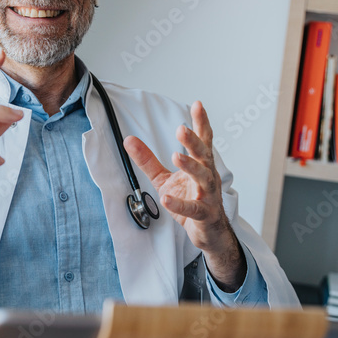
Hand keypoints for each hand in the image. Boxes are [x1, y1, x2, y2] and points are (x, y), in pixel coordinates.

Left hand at [123, 101, 245, 290]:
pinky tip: (167, 199)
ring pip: (203, 178)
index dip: (201, 123)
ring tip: (176, 155)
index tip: (198, 105)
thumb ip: (148, 159)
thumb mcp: (164, 177)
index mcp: (201, 165)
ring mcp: (208, 195)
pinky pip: (193, 209)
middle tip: (182, 129)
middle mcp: (207, 176)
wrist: (207, 232)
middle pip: (204, 155)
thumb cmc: (189, 199)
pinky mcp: (204, 214)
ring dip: (191, 166)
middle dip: (194, 141)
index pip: (203, 140)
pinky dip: (179, 204)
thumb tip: (129, 139)